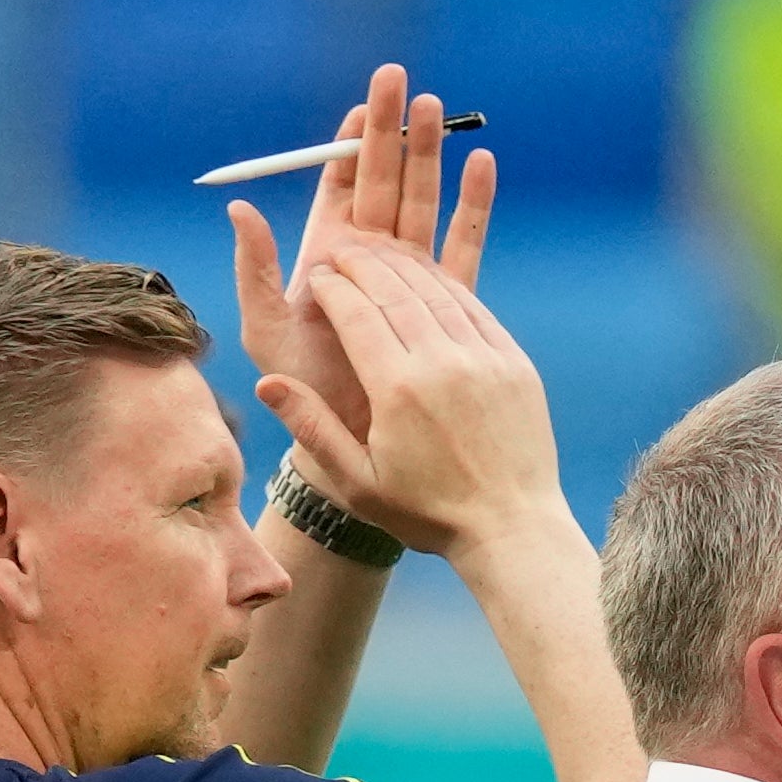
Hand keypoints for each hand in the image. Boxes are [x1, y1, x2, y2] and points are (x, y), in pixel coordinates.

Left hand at [231, 62, 497, 450]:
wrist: (353, 444)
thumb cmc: (303, 392)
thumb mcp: (266, 330)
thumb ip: (255, 270)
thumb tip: (239, 207)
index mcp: (328, 256)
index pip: (342, 186)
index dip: (351, 143)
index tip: (364, 104)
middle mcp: (371, 261)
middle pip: (386, 182)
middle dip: (396, 133)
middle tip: (405, 83)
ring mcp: (411, 279)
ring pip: (424, 203)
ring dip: (434, 157)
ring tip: (444, 112)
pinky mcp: (447, 304)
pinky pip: (464, 246)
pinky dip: (473, 206)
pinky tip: (482, 167)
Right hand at [257, 241, 565, 556]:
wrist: (514, 529)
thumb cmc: (430, 514)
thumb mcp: (360, 483)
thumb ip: (312, 429)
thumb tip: (266, 384)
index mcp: (398, 391)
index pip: (356, 314)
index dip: (333, 288)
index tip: (318, 278)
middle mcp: (442, 365)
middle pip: (395, 291)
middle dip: (363, 266)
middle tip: (343, 253)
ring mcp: (484, 360)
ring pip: (437, 292)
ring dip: (405, 267)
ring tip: (380, 257)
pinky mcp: (515, 364)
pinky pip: (475, 309)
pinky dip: (447, 287)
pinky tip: (429, 280)